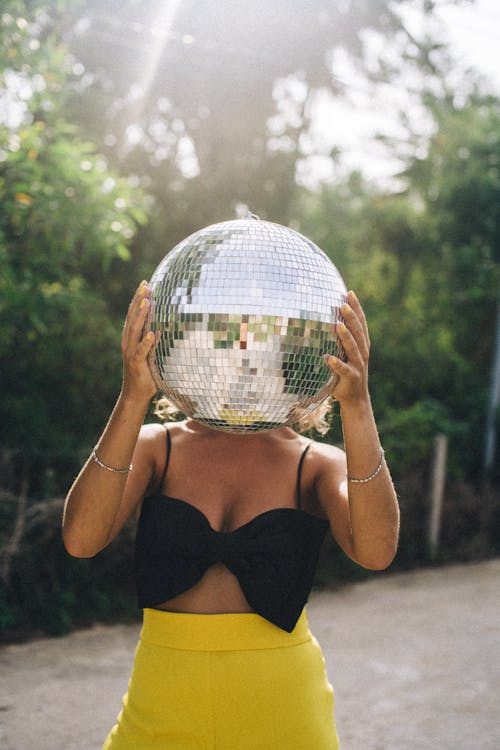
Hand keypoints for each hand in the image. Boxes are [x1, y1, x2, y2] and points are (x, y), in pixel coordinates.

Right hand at [121, 280, 158, 401]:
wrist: (135, 393)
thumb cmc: (145, 372)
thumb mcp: (151, 352)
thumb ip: (155, 340)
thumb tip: (163, 328)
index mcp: (131, 336)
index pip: (134, 313)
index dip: (139, 298)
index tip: (145, 283)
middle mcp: (128, 341)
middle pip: (133, 317)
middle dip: (139, 300)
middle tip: (146, 285)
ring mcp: (130, 351)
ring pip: (135, 330)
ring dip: (142, 315)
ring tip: (148, 301)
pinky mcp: (135, 363)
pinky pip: (141, 351)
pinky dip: (147, 342)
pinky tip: (153, 333)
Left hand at [324, 290, 369, 406]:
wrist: (356, 399)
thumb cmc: (347, 372)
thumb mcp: (347, 354)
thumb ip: (342, 339)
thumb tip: (326, 319)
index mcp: (362, 345)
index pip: (361, 323)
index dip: (356, 308)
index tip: (349, 293)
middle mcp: (363, 353)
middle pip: (358, 333)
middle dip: (351, 318)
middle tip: (343, 304)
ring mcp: (358, 365)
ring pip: (353, 349)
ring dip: (346, 337)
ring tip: (337, 325)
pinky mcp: (351, 378)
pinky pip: (343, 370)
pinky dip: (336, 364)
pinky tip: (327, 357)